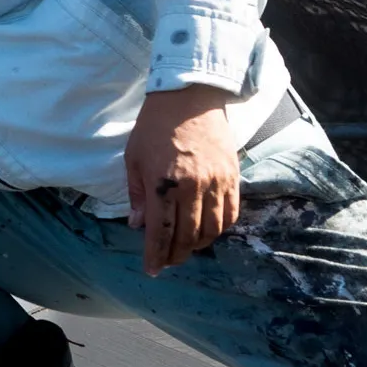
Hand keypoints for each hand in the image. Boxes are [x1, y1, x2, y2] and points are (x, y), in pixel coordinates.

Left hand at [126, 86, 240, 275]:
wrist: (189, 97)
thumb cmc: (154, 126)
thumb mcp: (133, 158)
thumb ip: (137, 194)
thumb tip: (138, 225)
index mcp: (163, 183)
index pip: (161, 231)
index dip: (156, 254)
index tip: (152, 269)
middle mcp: (192, 188)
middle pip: (188, 236)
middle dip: (176, 254)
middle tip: (168, 262)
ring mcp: (216, 183)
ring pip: (212, 230)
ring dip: (199, 245)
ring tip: (186, 249)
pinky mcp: (233, 177)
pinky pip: (231, 214)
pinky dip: (220, 229)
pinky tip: (208, 232)